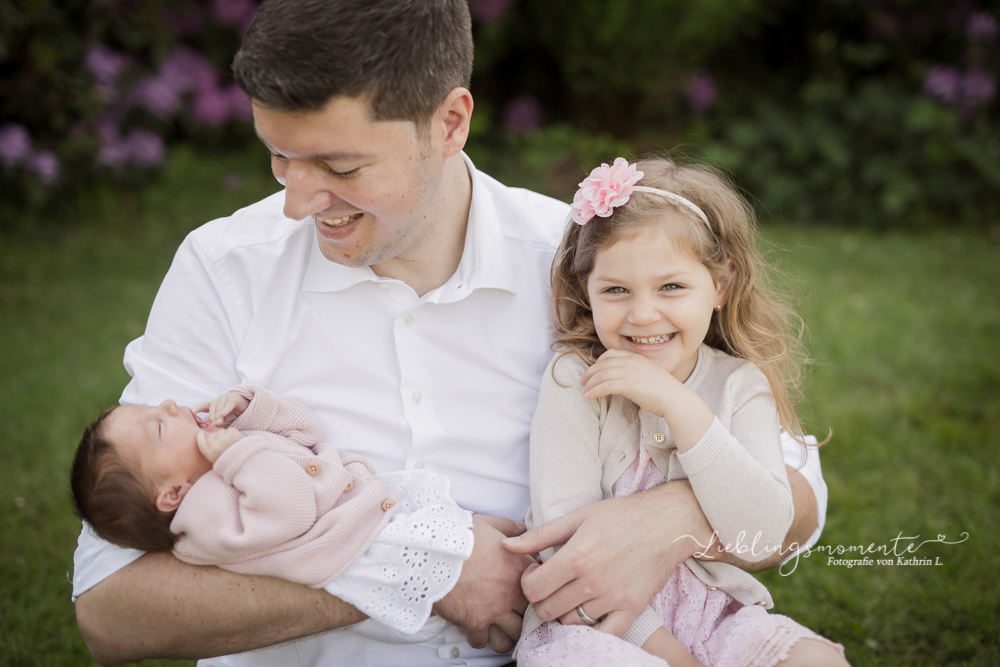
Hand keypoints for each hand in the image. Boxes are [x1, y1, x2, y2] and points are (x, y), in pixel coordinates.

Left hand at [194, 392, 249, 427]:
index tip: (192, 414)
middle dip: (211, 416)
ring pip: (218, 405)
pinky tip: (223, 414)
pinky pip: (228, 403)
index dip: (196, 409)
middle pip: (210, 406)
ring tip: (218, 422)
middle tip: (212, 424)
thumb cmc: (234, 416)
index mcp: (213, 406)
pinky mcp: (234, 398)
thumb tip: (203, 429)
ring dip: (217, 414)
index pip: (202, 406)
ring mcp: (225, 398)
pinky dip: (225, 409)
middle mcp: (218, 401)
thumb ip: (214, 424)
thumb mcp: (223, 422)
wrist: (248, 410)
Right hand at [196, 427, 242, 462]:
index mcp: (210, 454)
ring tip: (231, 443)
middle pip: (211, 436)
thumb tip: (203, 434)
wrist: (246, 462)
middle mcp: (215, 447)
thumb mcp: (218, 459)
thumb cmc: (232, 460)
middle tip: (225, 444)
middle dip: (217, 438)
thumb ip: (211, 449)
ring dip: (225, 435)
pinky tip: (236, 440)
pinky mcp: (232, 435)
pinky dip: (233, 433)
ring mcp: (223, 440)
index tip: (200, 433)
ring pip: (220, 431)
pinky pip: (230, 429)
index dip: (200, 437)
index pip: (201, 443)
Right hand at [433, 514, 535, 652]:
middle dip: (523, 615)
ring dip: (506, 632)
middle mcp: (512, 592)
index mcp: (519, 567)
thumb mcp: (488, 524)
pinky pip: (482, 641)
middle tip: (514, 612)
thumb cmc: (458, 536)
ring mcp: (495, 609)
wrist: (433, 551)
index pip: (541, 586)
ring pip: (512, 636)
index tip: (526, 591)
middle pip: (531, 615)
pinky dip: (478, 638)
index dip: (535, 589)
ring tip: (499, 627)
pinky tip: (475, 629)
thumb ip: (509, 528)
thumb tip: (521, 527)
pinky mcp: (474, 622)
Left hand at [502, 482, 711, 636]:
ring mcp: (613, 599)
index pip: (533, 589)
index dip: (527, 583)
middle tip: (550, 585)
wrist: (666, 523)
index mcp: (575, 557)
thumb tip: (508, 545)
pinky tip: (588, 613)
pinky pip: (604, 634)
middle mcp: (592, 582)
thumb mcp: (577, 516)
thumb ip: (540, 535)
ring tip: (569, 594)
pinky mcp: (632, 609)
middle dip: (541, 600)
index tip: (535, 574)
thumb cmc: (621, 515)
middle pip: (547, 610)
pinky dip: (591, 629)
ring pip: (571, 623)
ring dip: (564, 613)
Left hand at [580, 349, 676, 417]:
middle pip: (603, 363)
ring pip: (601, 375)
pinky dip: (594, 391)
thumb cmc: (665, 391)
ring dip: (590, 383)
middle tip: (582, 381)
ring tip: (584, 391)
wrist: (675, 398)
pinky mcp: (628, 384)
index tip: (593, 371)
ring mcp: (629, 372)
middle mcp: (631, 361)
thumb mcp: (649, 374)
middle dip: (590, 372)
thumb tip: (623, 381)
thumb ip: (636, 373)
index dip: (599, 361)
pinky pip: (604, 386)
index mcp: (636, 357)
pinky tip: (589, 396)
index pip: (611, 353)